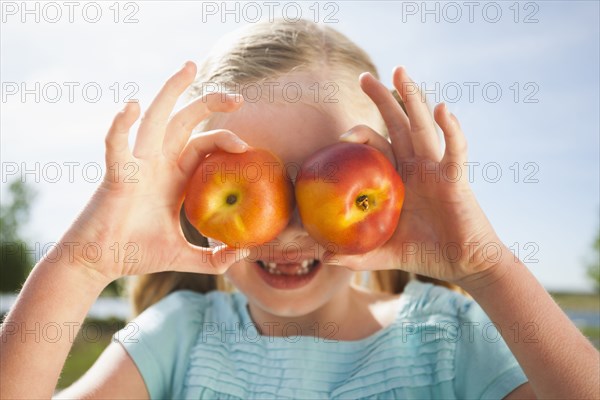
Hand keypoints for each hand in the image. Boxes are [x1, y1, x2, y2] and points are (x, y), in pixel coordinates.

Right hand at [56, 62, 248, 284]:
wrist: (100, 263)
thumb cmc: (137, 253)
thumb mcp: (185, 256)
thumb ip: (215, 257)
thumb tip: (246, 254)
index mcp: (174, 176)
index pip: (203, 145)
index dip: (224, 140)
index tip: (247, 147)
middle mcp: (157, 163)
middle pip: (184, 122)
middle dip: (209, 103)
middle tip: (238, 96)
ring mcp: (136, 165)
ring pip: (155, 120)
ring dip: (170, 91)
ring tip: (189, 67)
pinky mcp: (116, 175)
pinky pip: (116, 145)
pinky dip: (121, 125)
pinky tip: (133, 106)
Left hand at [329, 67, 508, 287]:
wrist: (464, 264)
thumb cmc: (425, 253)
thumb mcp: (384, 253)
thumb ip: (356, 253)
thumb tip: (323, 257)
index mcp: (397, 178)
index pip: (377, 146)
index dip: (360, 135)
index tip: (340, 137)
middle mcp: (416, 167)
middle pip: (398, 125)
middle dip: (383, 99)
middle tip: (364, 76)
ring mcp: (436, 169)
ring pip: (423, 127)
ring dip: (413, 98)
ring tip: (399, 71)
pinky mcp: (456, 180)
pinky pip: (455, 151)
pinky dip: (451, 131)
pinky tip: (442, 111)